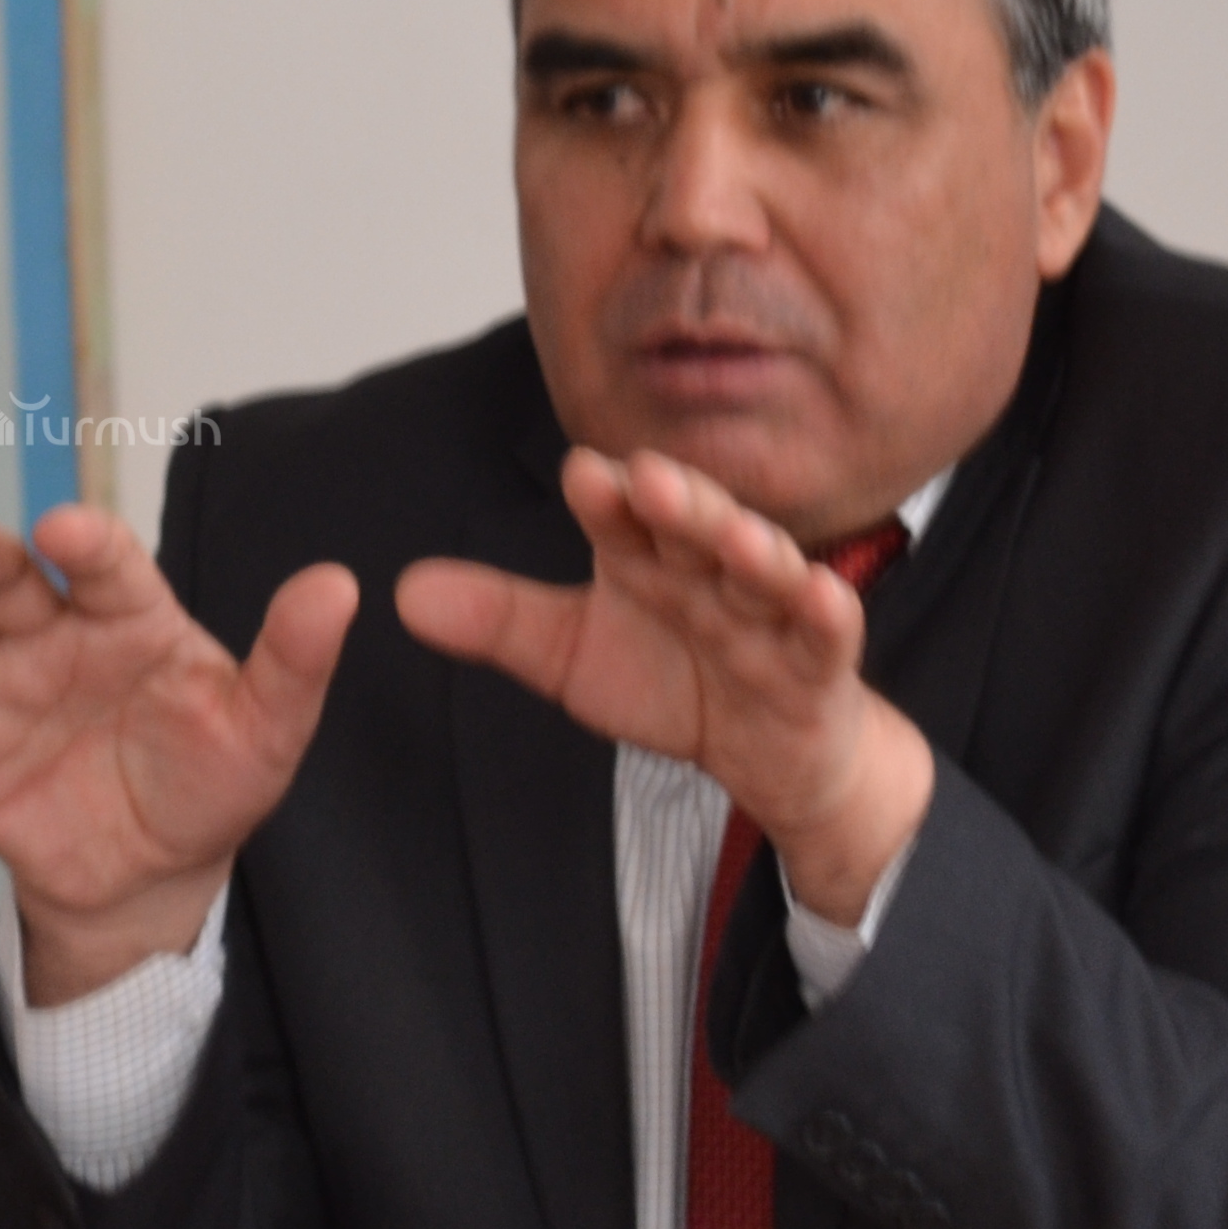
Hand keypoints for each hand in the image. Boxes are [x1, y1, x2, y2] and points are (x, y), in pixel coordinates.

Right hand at [0, 504, 356, 1002]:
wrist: (149, 878)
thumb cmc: (211, 783)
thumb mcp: (266, 728)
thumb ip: (293, 659)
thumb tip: (342, 584)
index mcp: (129, 616)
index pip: (104, 563)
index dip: (83, 541)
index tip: (64, 528)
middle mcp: (52, 634)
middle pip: (9, 581)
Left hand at [392, 447, 932, 924]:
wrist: (773, 754)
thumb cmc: (676, 681)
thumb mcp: (570, 657)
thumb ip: (497, 622)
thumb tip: (401, 592)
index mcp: (650, 558)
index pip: (623, 520)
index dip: (605, 500)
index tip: (580, 474)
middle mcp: (710, 571)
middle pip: (695, 528)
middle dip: (678, 503)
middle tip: (650, 477)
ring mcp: (769, 614)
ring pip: (763, 571)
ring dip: (752, 546)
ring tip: (735, 530)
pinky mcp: (816, 664)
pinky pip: (825, 634)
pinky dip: (826, 612)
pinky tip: (822, 593)